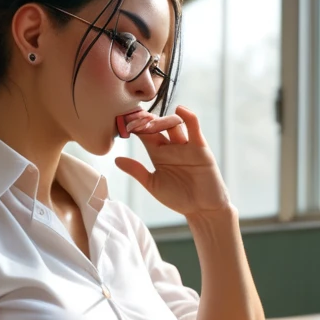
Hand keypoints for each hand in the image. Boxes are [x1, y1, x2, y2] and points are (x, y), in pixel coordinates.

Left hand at [114, 105, 230, 218]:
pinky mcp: (200, 147)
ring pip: (173, 124)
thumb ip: (137, 171)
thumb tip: (116, 160)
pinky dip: (188, 117)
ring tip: (151, 122)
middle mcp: (171, 146)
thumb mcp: (153, 184)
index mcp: (158, 154)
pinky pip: (194, 128)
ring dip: (162, 120)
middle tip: (136, 119)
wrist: (202, 209)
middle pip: (157, 125)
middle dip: (146, 120)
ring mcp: (186, 145)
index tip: (124, 122)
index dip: (135, 126)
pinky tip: (179, 110)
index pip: (145, 134)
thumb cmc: (178, 198)